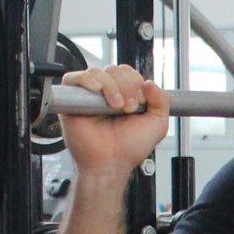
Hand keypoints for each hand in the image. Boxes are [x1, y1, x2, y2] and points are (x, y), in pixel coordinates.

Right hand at [57, 63, 168, 181]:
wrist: (111, 163)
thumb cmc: (129, 147)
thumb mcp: (157, 124)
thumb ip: (162, 101)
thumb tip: (150, 82)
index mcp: (124, 94)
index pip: (128, 73)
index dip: (136, 83)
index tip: (139, 104)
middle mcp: (106, 93)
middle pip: (114, 70)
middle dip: (126, 86)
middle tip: (128, 109)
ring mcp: (89, 96)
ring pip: (98, 72)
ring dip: (111, 86)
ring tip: (115, 107)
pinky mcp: (72, 101)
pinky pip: (74, 78)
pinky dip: (87, 80)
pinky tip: (97, 90)